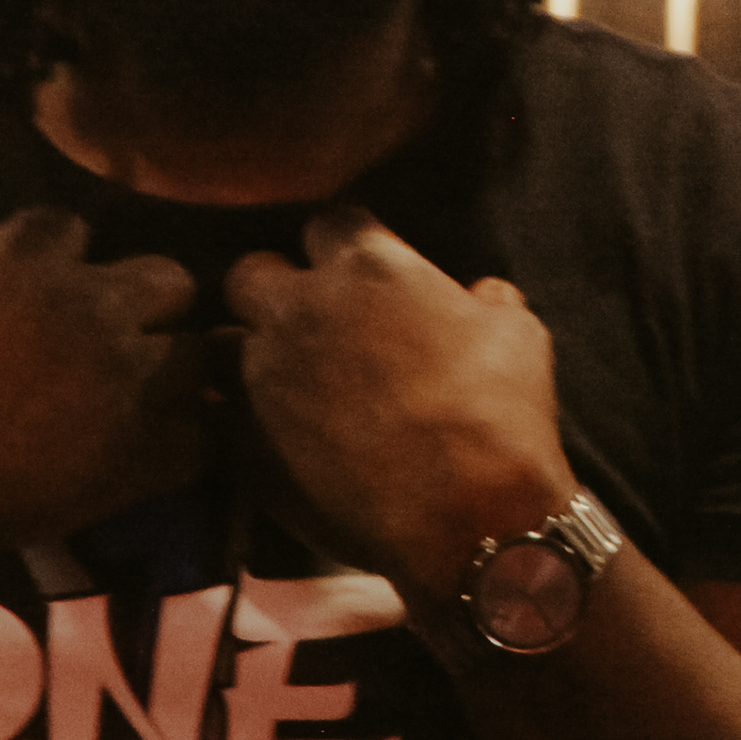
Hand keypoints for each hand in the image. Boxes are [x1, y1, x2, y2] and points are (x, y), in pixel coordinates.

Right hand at [0, 209, 204, 550]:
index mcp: (28, 254)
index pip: (73, 229)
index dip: (64, 263)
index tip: (47, 293)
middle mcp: (96, 301)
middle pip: (168, 279)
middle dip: (148, 306)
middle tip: (117, 343)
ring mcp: (129, 375)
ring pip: (197, 354)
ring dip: (172, 376)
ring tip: (145, 403)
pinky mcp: (143, 448)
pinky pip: (198, 441)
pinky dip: (180, 451)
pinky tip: (151, 461)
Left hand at [224, 206, 573, 595]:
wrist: (468, 517)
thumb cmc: (501, 416)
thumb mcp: (519, 336)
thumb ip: (486, 301)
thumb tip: (481, 295)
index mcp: (366, 266)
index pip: (329, 222)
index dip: (344, 247)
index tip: (360, 275)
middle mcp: (300, 309)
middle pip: (252, 272)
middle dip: (275, 291)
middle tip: (311, 325)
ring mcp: (262, 375)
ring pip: (223, 344)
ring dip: (251, 356)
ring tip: (286, 386)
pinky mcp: (243, 440)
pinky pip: (221, 416)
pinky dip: (243, 421)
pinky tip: (278, 439)